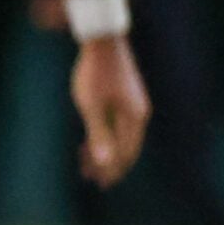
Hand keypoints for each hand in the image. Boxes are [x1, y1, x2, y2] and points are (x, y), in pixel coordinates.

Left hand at [71, 34, 149, 187]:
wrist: (102, 42)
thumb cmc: (93, 73)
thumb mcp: (91, 106)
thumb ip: (98, 135)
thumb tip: (106, 163)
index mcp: (134, 118)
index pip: (126, 153)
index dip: (112, 170)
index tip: (98, 182)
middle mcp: (138, 113)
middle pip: (126, 147)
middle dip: (109, 164)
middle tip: (92, 179)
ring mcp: (133, 105)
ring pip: (120, 136)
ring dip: (104, 151)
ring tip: (85, 163)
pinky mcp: (125, 97)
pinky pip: (117, 124)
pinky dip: (104, 135)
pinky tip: (89, 140)